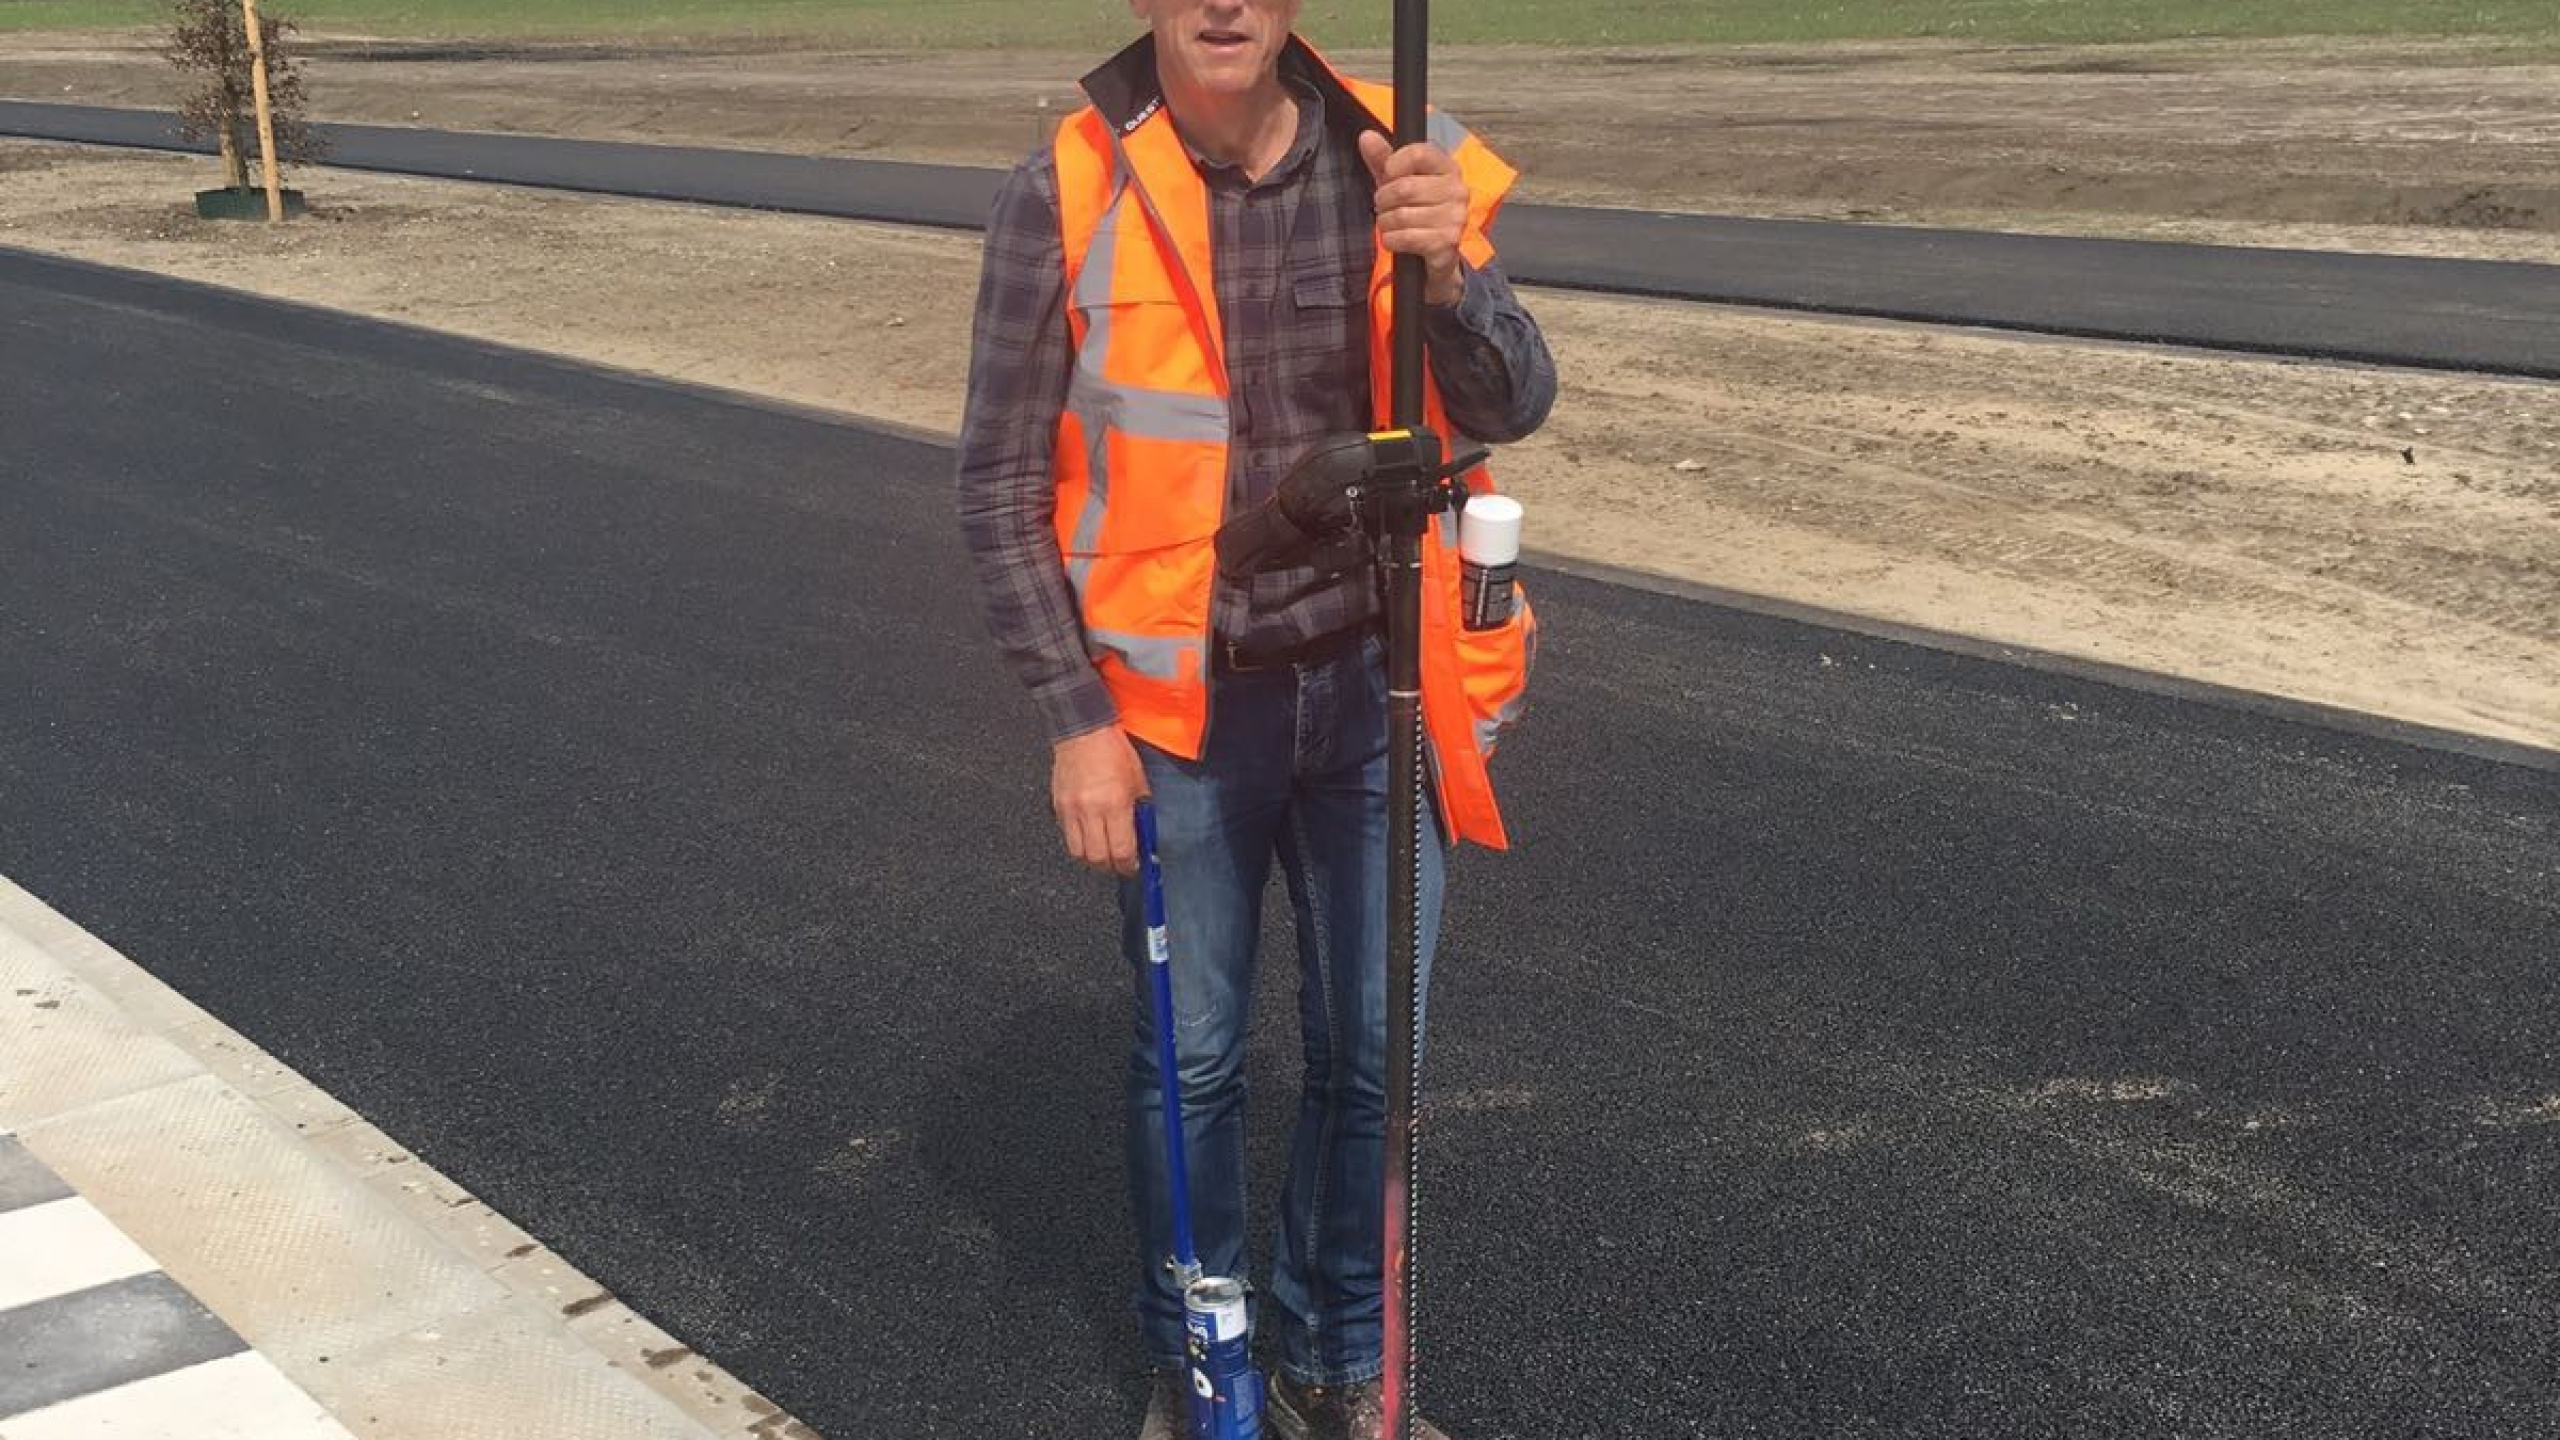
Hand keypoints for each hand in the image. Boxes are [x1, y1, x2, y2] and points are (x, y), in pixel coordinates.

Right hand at [1051, 726, 1147, 876]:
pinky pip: (1067, 836)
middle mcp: (1090, 810)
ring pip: (1078, 853)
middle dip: (1111, 866)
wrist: (1084, 730)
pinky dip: (1079, 842)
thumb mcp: (1139, 780)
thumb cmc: (1113, 750)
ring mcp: (1071, 810)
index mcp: (1114, 804)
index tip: (1133, 865)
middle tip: (1119, 862)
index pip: (1121, 851)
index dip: (1129, 865)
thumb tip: (1145, 832)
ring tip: (1103, 851)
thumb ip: (1141, 810)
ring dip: (1092, 858)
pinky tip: (1089, 834)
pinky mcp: (1058, 806)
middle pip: (1097, 859)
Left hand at [1358, 129, 1468, 306]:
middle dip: (1383, 200)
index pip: (1418, 153)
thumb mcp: (1397, 182)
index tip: (1388, 176)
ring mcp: (1455, 218)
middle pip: (1404, 187)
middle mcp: (1457, 190)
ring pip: (1401, 215)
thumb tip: (1366, 136)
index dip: (1393, 165)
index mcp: (1448, 168)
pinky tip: (1396, 241)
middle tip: (1386, 208)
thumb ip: (1382, 160)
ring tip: (1393, 225)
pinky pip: (1405, 237)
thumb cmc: (1417, 212)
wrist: (1436, 255)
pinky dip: (1391, 241)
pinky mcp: (1447, 242)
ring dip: (1386, 223)